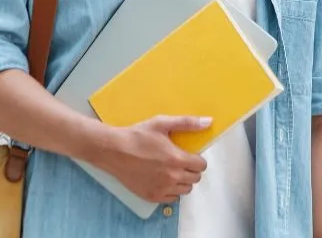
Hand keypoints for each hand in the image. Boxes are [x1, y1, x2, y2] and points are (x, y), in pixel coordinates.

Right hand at [94, 115, 211, 203]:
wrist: (113, 150)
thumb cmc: (137, 136)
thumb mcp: (161, 123)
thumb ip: (187, 123)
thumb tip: (208, 122)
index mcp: (177, 159)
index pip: (201, 166)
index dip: (197, 159)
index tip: (189, 155)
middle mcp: (172, 177)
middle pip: (195, 179)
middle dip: (191, 169)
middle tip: (179, 161)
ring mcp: (162, 189)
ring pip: (185, 190)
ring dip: (183, 181)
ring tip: (172, 170)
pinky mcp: (152, 196)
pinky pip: (172, 198)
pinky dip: (171, 190)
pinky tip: (163, 179)